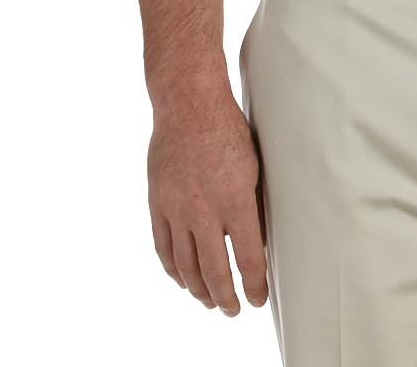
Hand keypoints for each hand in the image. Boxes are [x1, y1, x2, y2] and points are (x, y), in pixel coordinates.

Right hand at [147, 84, 268, 315]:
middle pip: (214, 271)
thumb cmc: (228, 130)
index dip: (254, 284)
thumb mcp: (254, 166)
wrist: (188, 105)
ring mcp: (177, 209)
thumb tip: (258, 238)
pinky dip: (173, 269)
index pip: (247, 258)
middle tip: (234, 310)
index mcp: (235, 200)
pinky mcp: (158, 204)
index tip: (258, 298)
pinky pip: (163, 248)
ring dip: (199, 289)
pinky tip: (182, 280)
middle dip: (226, 297)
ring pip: (186, 266)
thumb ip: (254, 204)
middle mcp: (204, 210)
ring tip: (210, 301)